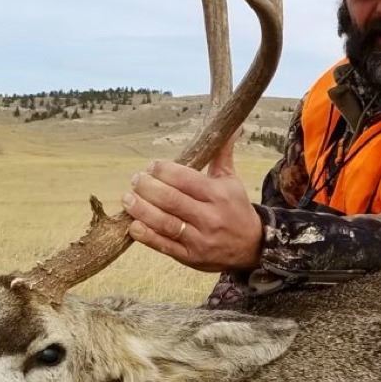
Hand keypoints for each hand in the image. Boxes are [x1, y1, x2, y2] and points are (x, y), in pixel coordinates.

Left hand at [121, 136, 262, 271]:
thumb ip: (222, 153)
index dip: (163, 171)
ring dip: (141, 210)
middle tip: (136, 180)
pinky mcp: (191, 257)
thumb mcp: (231, 180)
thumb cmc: (235, 208)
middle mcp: (209, 217)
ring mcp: (199, 239)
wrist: (252, 247)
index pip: (185, 178)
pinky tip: (133, 225)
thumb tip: (231, 124)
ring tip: (127, 199)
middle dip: (147, 187)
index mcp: (218, 194)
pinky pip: (164, 246)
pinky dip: (146, 236)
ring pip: (164, 223)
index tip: (151, 166)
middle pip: (171, 200)